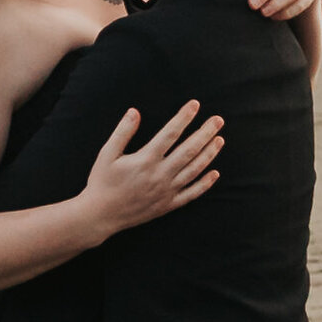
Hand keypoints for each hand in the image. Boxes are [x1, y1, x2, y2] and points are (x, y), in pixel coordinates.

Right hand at [81, 103, 223, 243]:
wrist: (100, 215)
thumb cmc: (102, 182)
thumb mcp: (106, 154)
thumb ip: (122, 132)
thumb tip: (135, 111)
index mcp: (145, 160)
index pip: (170, 133)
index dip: (184, 117)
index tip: (195, 105)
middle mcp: (160, 175)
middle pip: (189, 150)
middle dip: (205, 133)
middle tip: (218, 120)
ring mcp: (166, 191)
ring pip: (194, 170)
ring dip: (209, 154)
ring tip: (220, 139)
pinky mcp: (168, 205)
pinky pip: (191, 194)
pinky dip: (205, 184)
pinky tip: (215, 173)